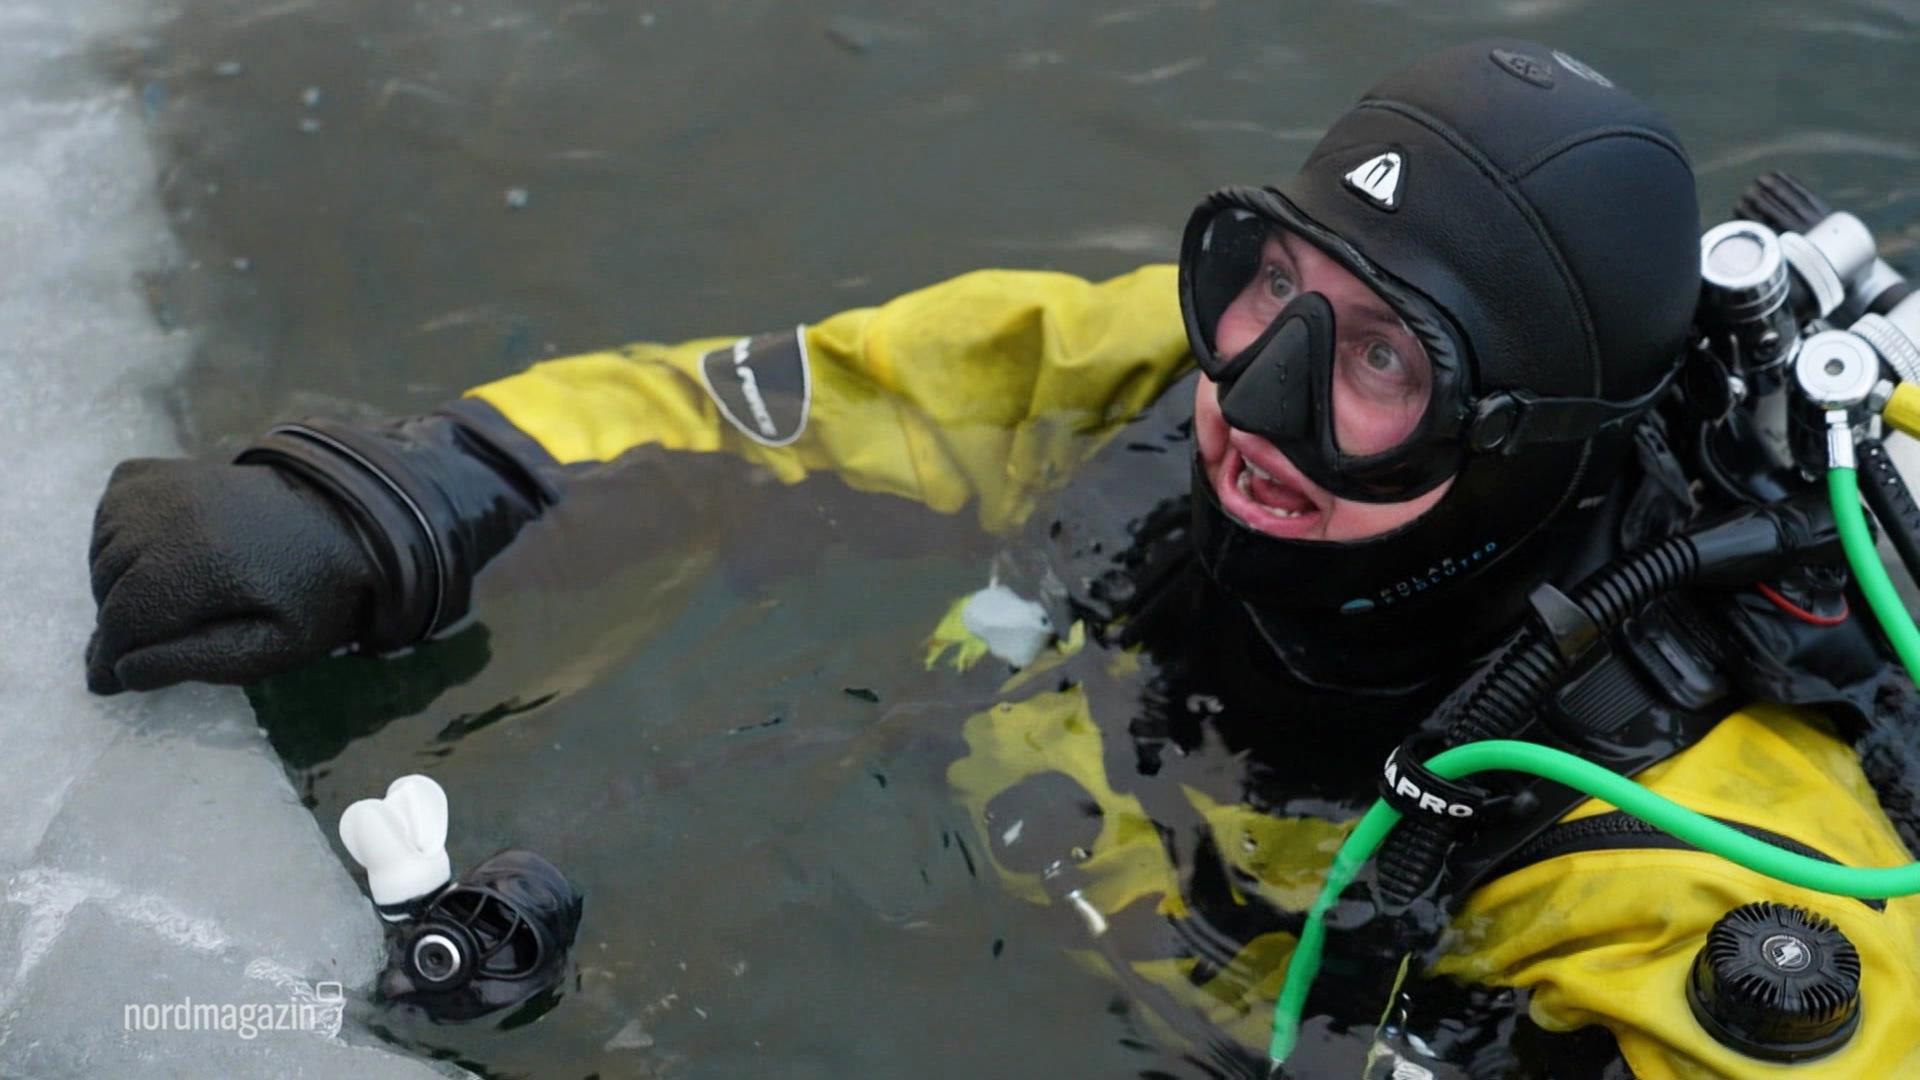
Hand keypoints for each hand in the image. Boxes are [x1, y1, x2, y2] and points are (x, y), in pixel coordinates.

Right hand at [85, 458, 377, 693]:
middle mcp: (174, 514)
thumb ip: (196, 662)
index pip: (125, 620)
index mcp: (206, 563)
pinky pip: (109, 515)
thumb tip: (124, 671)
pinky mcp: (155, 471)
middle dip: (116, 627)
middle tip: (143, 647)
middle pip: (108, 587)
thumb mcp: (272, 648)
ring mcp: (162, 485)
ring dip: (116, 587)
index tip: (106, 683)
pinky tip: (156, 559)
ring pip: (103, 553)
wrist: (336, 523)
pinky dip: (116, 542)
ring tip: (162, 604)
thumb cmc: (308, 596)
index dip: (108, 659)